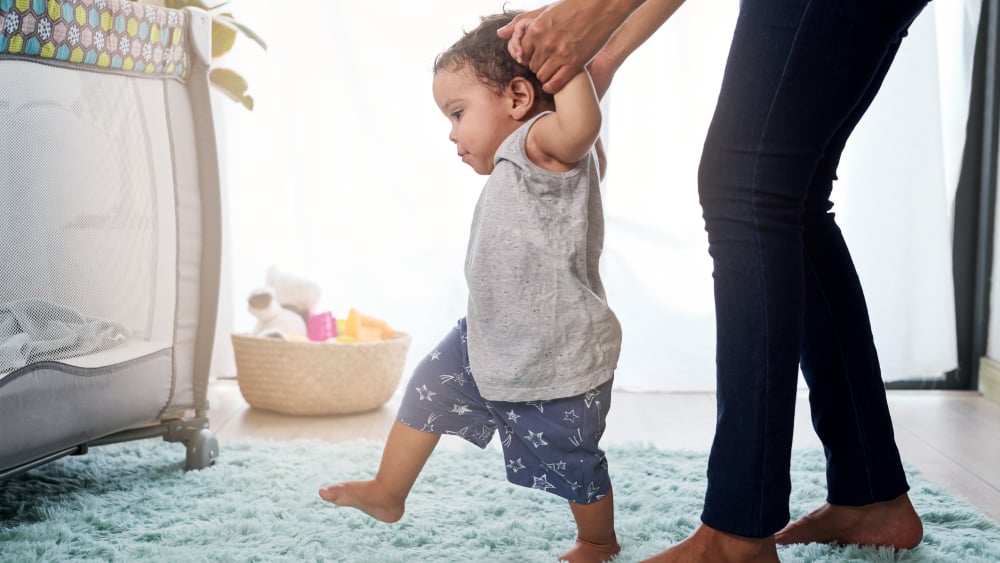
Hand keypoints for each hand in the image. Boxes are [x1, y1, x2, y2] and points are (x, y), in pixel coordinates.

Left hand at [498, 0, 627, 93]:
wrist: (601, 6)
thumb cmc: (574, 6)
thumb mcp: (545, 11)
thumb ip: (522, 23)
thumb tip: (500, 33)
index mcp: (536, 30)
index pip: (522, 54)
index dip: (528, 56)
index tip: (536, 55)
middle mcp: (545, 44)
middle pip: (531, 66)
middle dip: (537, 66)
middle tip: (547, 62)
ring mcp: (560, 55)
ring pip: (541, 76)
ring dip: (545, 76)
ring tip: (552, 70)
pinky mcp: (574, 63)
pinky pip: (555, 84)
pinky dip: (551, 86)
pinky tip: (553, 83)